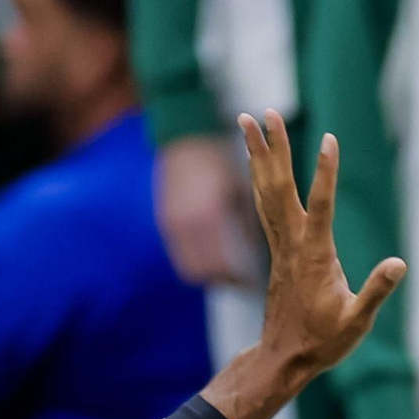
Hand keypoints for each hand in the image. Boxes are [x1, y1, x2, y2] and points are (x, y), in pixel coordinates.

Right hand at [158, 135, 258, 287]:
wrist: (188, 134)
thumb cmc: (222, 161)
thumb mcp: (237, 191)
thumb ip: (243, 224)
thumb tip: (253, 255)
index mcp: (209, 215)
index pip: (221, 264)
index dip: (235, 279)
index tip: (250, 284)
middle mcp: (187, 222)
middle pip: (201, 271)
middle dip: (220, 280)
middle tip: (240, 284)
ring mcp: (173, 222)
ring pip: (188, 264)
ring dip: (207, 272)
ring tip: (228, 274)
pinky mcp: (165, 219)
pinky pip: (180, 252)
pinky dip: (195, 259)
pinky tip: (212, 256)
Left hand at [239, 111, 404, 389]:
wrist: (284, 358)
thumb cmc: (324, 341)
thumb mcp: (357, 321)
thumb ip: (377, 291)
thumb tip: (399, 264)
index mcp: (315, 256)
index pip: (321, 205)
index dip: (325, 172)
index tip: (328, 139)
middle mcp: (292, 244)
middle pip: (279, 187)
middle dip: (275, 148)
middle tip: (265, 112)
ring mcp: (281, 246)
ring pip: (266, 191)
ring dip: (258, 155)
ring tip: (248, 121)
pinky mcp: (278, 250)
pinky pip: (265, 205)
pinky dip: (260, 179)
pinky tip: (257, 164)